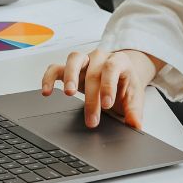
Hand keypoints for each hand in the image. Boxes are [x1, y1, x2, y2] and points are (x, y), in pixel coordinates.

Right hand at [41, 47, 161, 129]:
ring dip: (70, 75)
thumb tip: (136, 125)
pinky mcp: (70, 69)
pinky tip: (46, 91)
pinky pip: (56, 68)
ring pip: (74, 59)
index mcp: (119, 61)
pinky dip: (49, 77)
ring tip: (68, 93)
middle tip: (92, 119)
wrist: (120, 76)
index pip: (112, 68)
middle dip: (92, 97)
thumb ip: (134, 111)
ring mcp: (84, 61)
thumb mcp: (134, 97)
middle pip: (93, 71)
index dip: (108, 85)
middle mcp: (101, 57)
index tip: (107, 104)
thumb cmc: (125, 85)